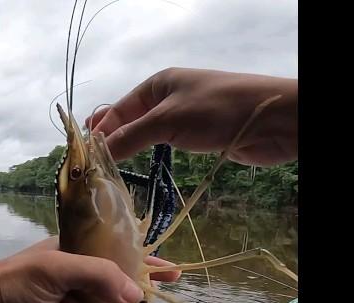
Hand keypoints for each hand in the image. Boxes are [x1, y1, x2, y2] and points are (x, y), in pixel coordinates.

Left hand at [0, 237, 179, 302]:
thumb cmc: (15, 282)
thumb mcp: (57, 269)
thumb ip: (95, 276)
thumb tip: (136, 296)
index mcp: (75, 249)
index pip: (117, 248)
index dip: (144, 256)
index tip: (170, 267)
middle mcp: (76, 270)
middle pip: (117, 274)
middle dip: (142, 279)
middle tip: (171, 287)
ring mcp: (70, 297)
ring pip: (106, 299)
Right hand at [85, 67, 296, 165]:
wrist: (269, 119)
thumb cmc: (216, 110)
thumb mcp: (167, 120)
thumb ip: (131, 136)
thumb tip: (98, 151)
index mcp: (158, 84)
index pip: (120, 108)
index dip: (101, 129)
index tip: (84, 153)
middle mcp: (168, 98)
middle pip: (131, 120)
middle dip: (112, 138)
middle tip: (92, 163)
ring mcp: (183, 117)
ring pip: (148, 134)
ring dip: (130, 148)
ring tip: (109, 168)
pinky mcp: (198, 135)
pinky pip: (166, 144)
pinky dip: (150, 154)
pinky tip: (140, 166)